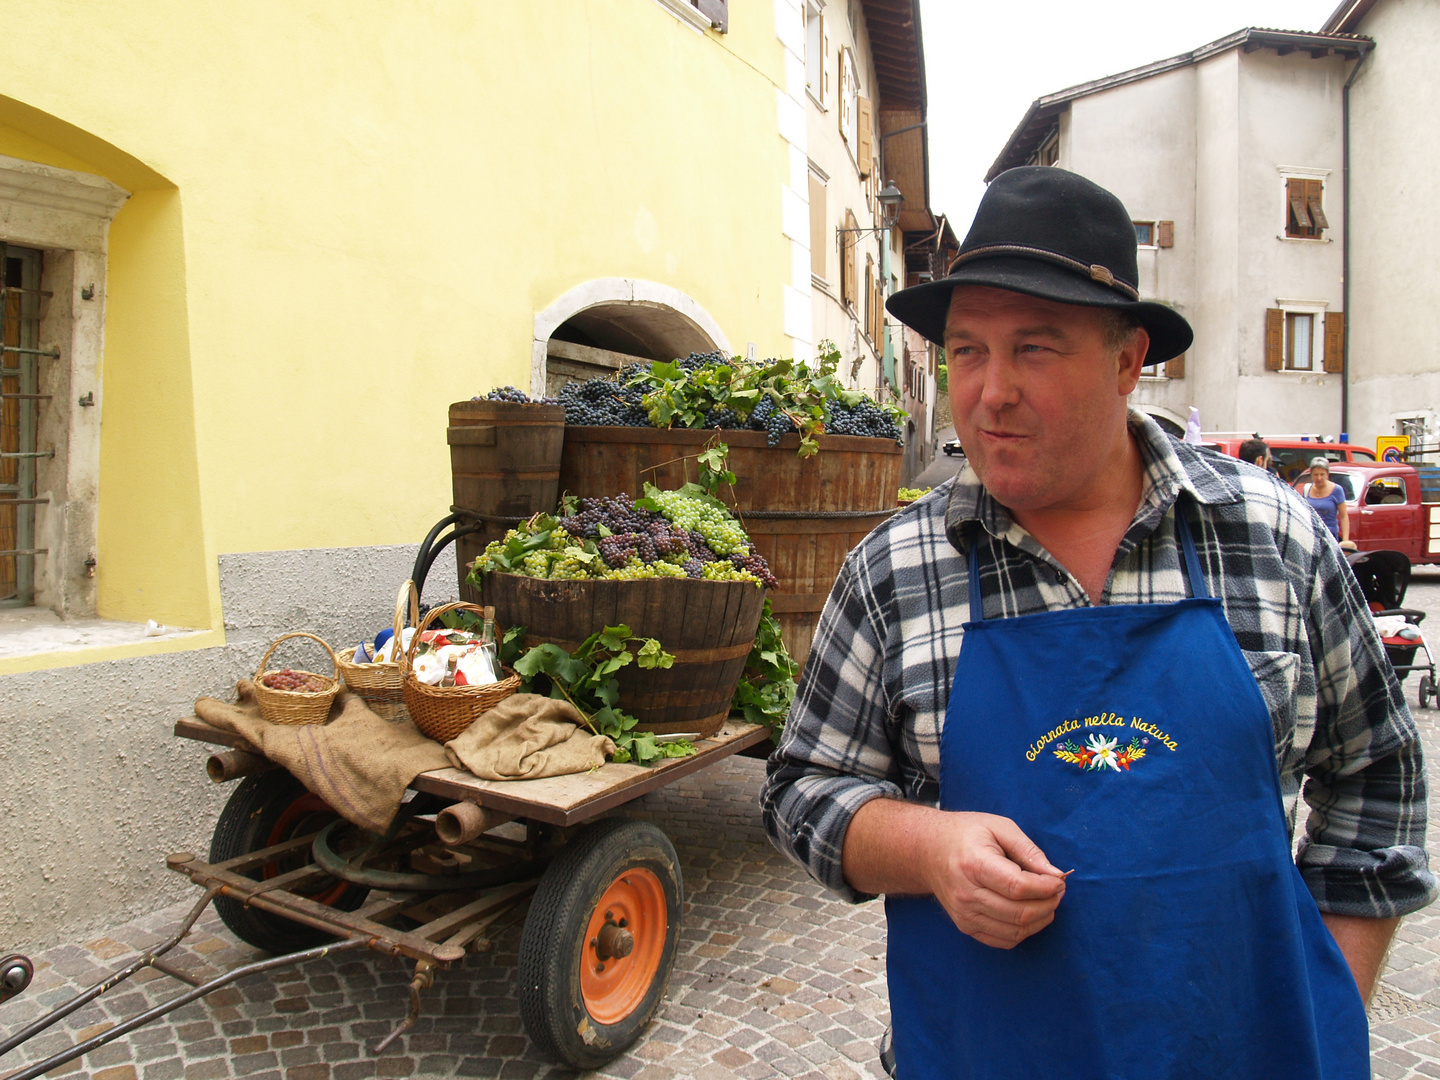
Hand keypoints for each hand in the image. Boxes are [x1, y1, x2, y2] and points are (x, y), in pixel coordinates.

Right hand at [922, 812, 1067, 948]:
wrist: (927, 851)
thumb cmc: (966, 834)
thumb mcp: (999, 827)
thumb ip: (1029, 850)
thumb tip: (1056, 875)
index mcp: (973, 864)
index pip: (1018, 887)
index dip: (1046, 888)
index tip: (1059, 881)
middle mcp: (966, 893)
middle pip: (1019, 912)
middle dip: (1048, 904)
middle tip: (1058, 891)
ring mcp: (964, 914)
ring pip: (1015, 930)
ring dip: (1040, 919)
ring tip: (1048, 901)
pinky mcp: (965, 926)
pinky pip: (1004, 940)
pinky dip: (1024, 931)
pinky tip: (1030, 914)